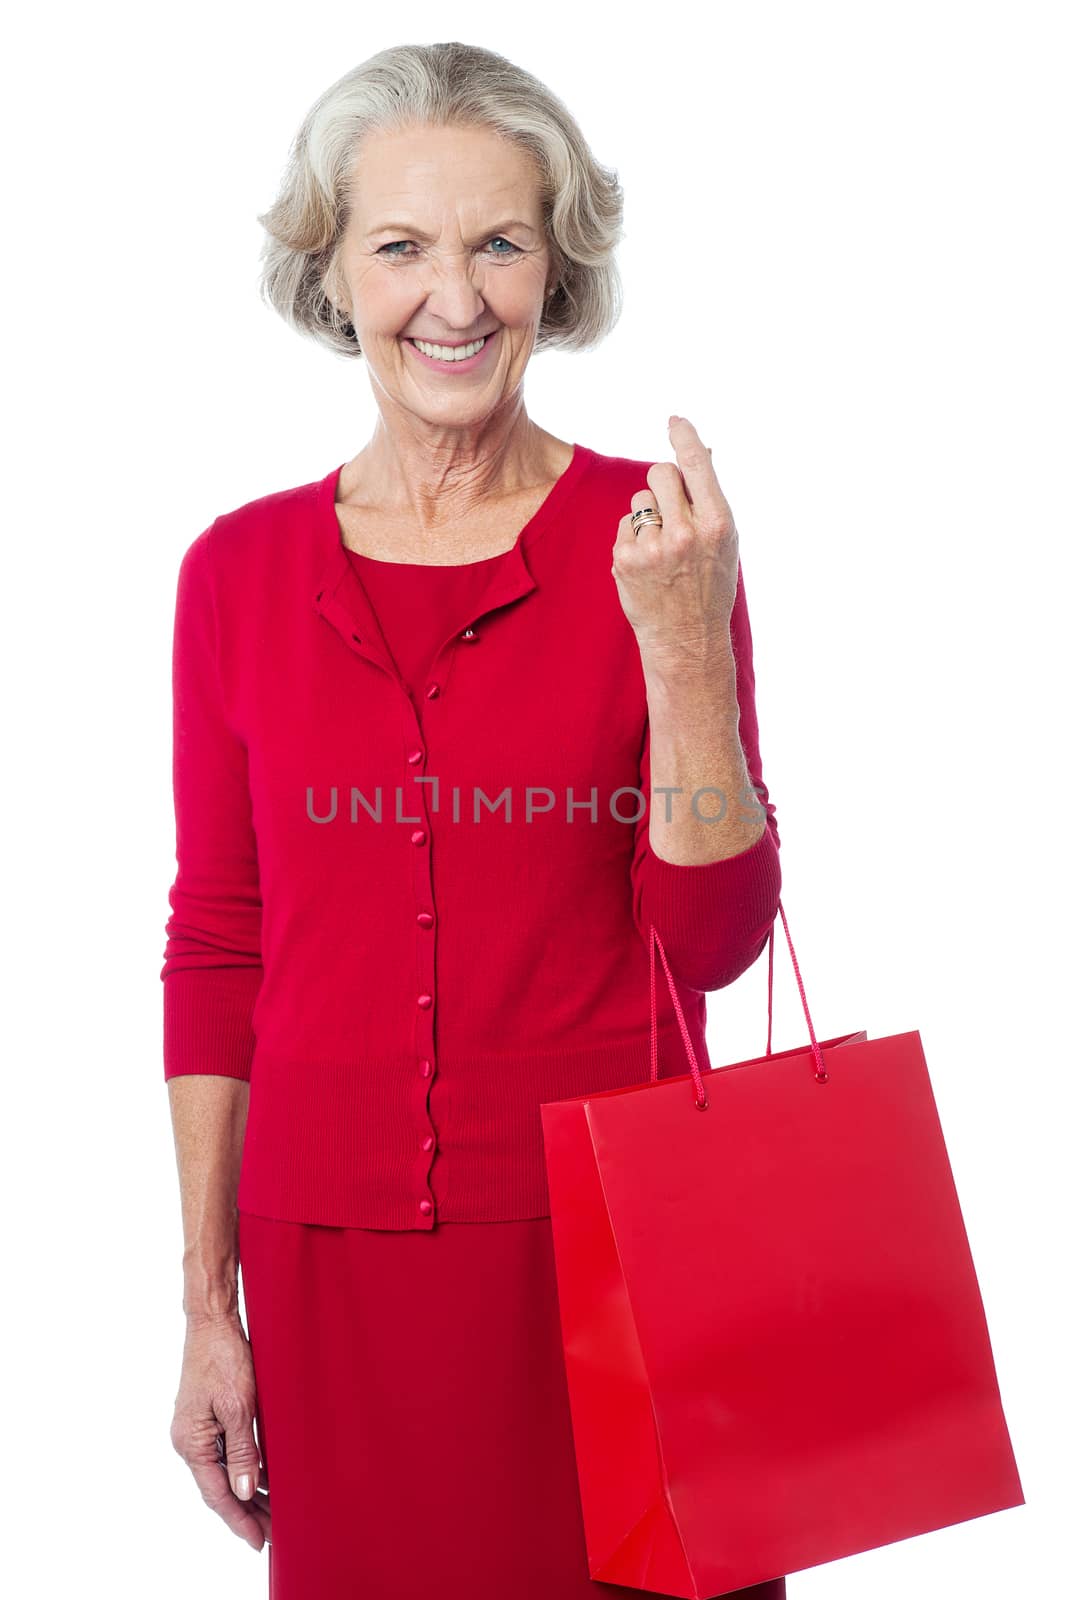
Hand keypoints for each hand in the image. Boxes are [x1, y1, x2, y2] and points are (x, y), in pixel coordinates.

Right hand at [170, 1311, 270, 1550]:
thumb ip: (243, 1452)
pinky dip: (245, 1467)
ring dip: (247, 1491)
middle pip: (220, 1488)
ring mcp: (197, 1430)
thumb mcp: (239, 1407)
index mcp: (192, 1443)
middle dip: (247, 1511)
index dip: (239, 1520)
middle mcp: (190, 1441)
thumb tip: (245, 1491)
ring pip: (224, 1472)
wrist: (212, 1322)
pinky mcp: (206, 1418)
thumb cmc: (223, 1358)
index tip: (259, 1540)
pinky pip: (225, 1453)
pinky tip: (263, 1478)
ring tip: (273, 1511)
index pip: (218, 1494)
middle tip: (274, 1532)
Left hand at [611, 416, 738, 663]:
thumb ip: (709, 500)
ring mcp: (652, 548)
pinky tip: (648, 565)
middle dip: (663, 484)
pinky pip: (624, 526)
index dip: (684, 437)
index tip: (674, 421)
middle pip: (659, 473)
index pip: (697, 465)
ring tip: (663, 547)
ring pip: (639, 500)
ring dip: (648, 515)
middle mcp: (685, 533)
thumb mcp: (724, 543)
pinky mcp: (625, 560)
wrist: (687, 639)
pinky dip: (633, 539)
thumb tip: (699, 450)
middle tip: (672, 509)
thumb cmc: (710, 587)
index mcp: (718, 524)